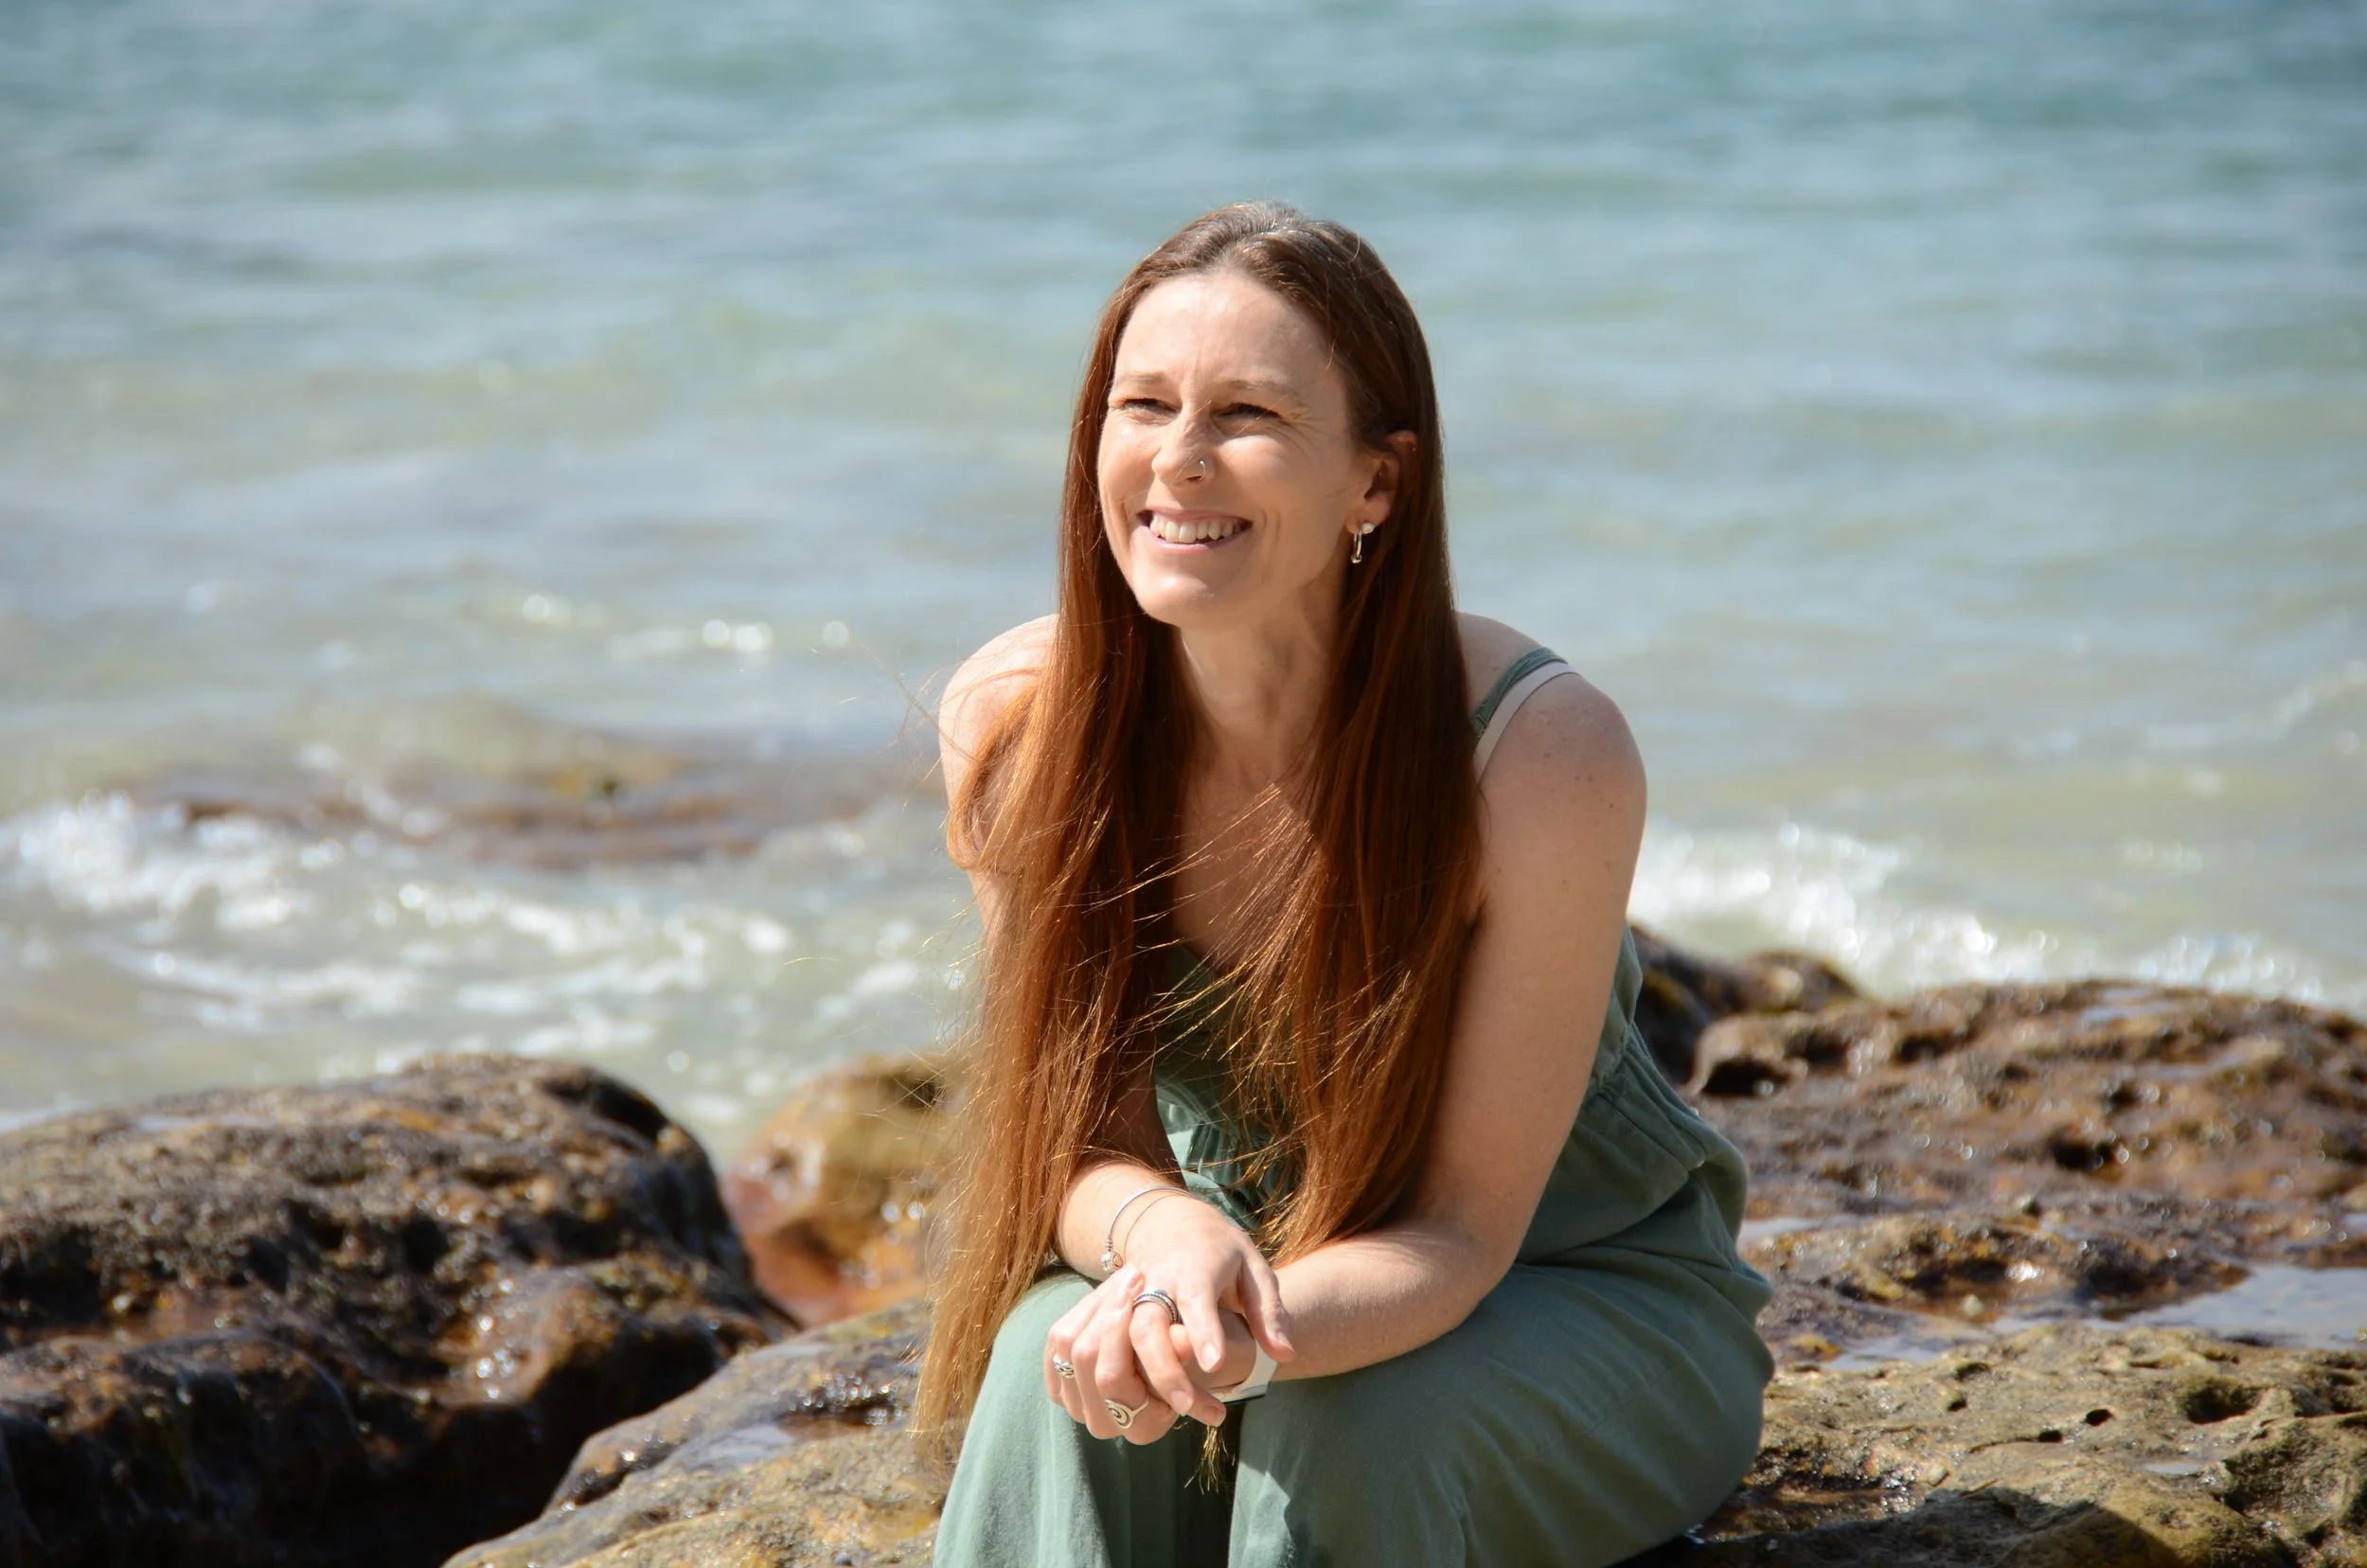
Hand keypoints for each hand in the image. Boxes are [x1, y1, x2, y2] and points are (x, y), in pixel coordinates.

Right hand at [1043, 1196, 1293, 1441]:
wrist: (1172, 1224)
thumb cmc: (1221, 1254)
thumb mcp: (1256, 1273)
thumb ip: (1269, 1313)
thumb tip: (1286, 1353)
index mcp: (1194, 1268)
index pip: (1196, 1300)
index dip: (1203, 1334)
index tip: (1217, 1368)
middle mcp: (1147, 1281)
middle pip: (1143, 1330)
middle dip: (1166, 1377)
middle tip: (1197, 1411)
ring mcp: (1109, 1294)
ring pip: (1096, 1343)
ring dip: (1123, 1389)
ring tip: (1158, 1415)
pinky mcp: (1085, 1308)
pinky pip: (1062, 1346)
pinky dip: (1072, 1380)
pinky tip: (1103, 1407)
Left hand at [1044, 1266, 1180, 1441]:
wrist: (1165, 1364)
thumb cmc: (1183, 1356)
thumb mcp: (1189, 1350)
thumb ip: (1181, 1349)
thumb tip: (1184, 1341)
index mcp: (1143, 1427)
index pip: (1112, 1378)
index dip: (1120, 1332)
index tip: (1138, 1290)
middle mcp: (1105, 1426)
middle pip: (1085, 1358)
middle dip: (1107, 1312)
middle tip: (1131, 1280)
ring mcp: (1077, 1409)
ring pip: (1068, 1346)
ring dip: (1095, 1308)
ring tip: (1122, 1284)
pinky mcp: (1061, 1388)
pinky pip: (1056, 1344)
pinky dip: (1079, 1316)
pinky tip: (1103, 1300)